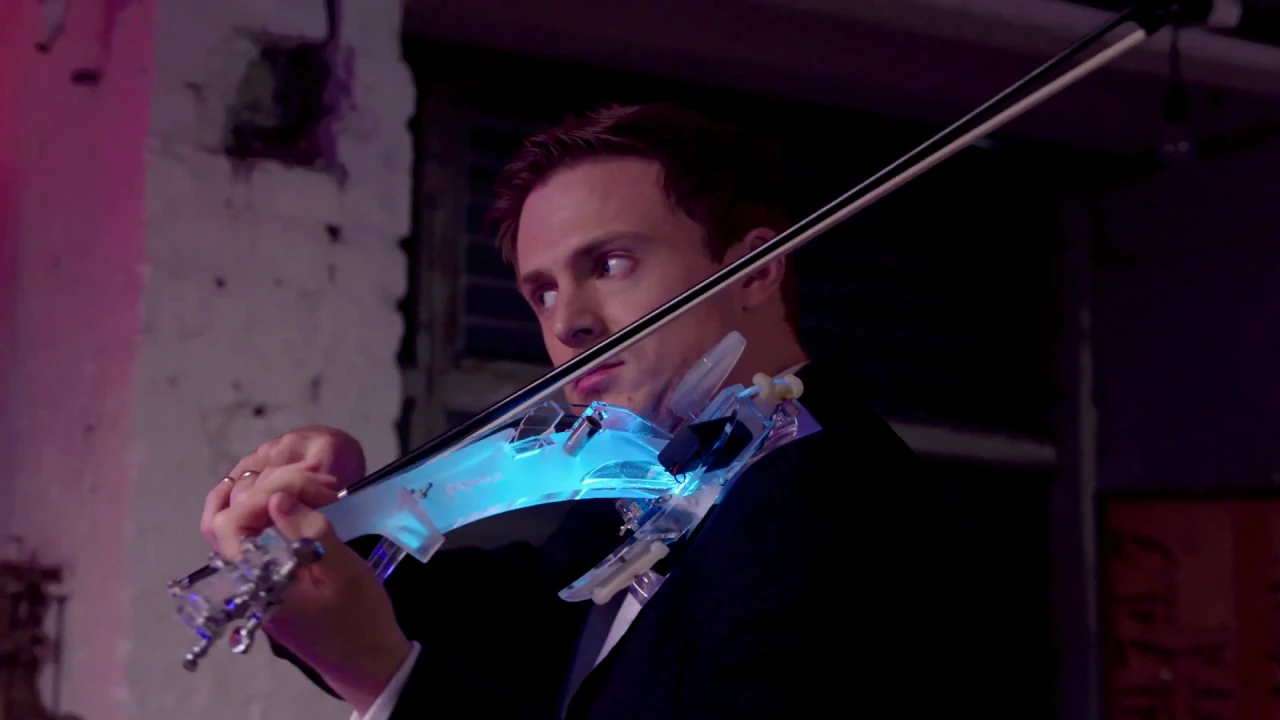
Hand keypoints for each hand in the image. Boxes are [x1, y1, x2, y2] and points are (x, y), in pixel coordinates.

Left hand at [201, 431, 408, 714]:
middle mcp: (245, 581)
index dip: (266, 493)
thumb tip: (277, 498)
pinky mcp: (269, 578)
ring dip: (262, 497)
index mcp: (257, 581)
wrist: (369, 662)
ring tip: (304, 484)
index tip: (312, 488)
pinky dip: (269, 513)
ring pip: (235, 528)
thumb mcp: (343, 572)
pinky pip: (254, 538)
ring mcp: (254, 580)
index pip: (232, 524)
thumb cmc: (360, 619)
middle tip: (315, 485)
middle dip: (265, 488)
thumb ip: (310, 532)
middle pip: (225, 521)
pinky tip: (299, 502)